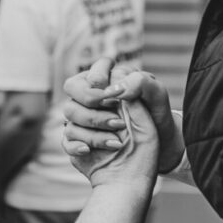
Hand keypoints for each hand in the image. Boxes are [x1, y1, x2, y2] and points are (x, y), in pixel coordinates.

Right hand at [62, 57, 184, 173]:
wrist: (157, 149)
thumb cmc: (155, 118)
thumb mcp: (156, 96)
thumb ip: (139, 83)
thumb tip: (114, 87)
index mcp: (108, 80)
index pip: (92, 72)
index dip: (99, 81)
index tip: (115, 97)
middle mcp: (91, 97)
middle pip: (71, 88)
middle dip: (92, 105)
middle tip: (116, 121)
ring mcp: (82, 118)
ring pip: (69, 114)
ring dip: (93, 128)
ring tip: (117, 141)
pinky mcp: (78, 139)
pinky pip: (66, 140)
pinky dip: (76, 145)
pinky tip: (89, 150)